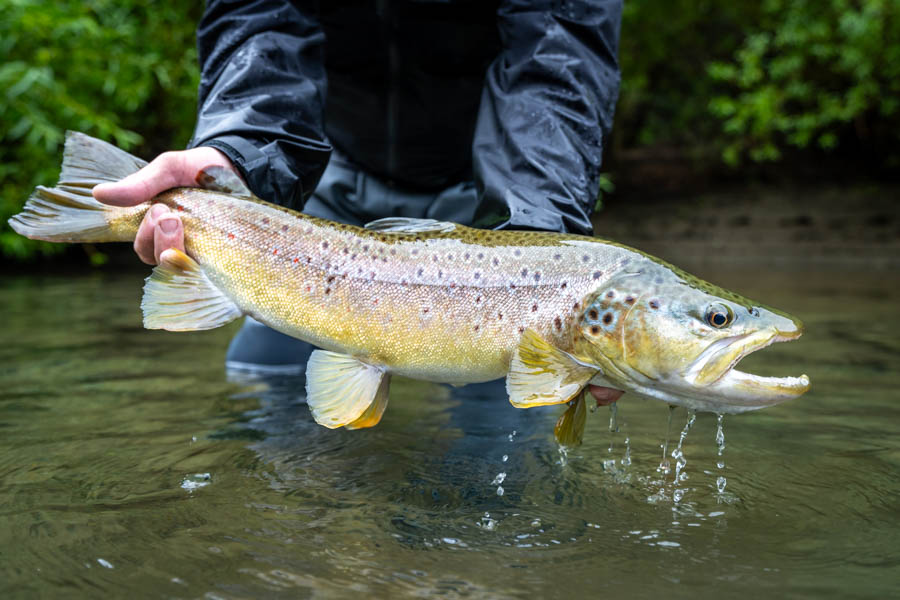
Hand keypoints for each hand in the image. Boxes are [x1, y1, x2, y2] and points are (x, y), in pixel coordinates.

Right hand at [92, 146, 234, 264]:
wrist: (238, 165)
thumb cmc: (199, 168)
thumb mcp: (169, 168)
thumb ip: (139, 184)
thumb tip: (98, 194)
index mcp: (159, 226)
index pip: (144, 247)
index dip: (145, 238)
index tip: (156, 212)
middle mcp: (178, 242)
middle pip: (159, 260)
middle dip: (160, 241)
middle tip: (169, 216)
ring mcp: (201, 249)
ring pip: (181, 268)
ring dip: (176, 248)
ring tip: (182, 223)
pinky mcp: (223, 253)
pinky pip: (210, 271)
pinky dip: (204, 265)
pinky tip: (208, 248)